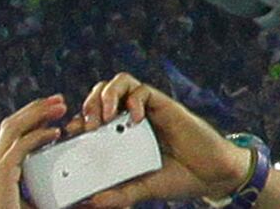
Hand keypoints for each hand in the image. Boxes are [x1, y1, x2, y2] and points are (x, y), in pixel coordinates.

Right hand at [0, 95, 69, 208]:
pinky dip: (37, 136)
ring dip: (36, 113)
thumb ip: (66, 204)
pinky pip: (19, 148)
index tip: (55, 118)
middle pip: (11, 126)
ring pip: (12, 128)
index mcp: (0, 174)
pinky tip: (56, 133)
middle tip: (60, 102)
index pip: (14, 138)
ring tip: (59, 106)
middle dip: (36, 110)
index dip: (33, 123)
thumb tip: (93, 199)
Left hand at [69, 71, 251, 206]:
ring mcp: (145, 109)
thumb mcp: (142, 189)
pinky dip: (133, 99)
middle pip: (100, 95)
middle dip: (88, 105)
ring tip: (104, 116)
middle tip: (86, 126)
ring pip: (118, 83)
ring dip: (106, 95)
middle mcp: (128, 119)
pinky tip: (134, 118)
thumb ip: (119, 194)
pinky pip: (141, 89)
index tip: (68, 136)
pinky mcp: (162, 103)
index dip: (77, 122)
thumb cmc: (176, 179)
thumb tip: (92, 201)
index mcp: (119, 137)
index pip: (91, 119)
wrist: (210, 174)